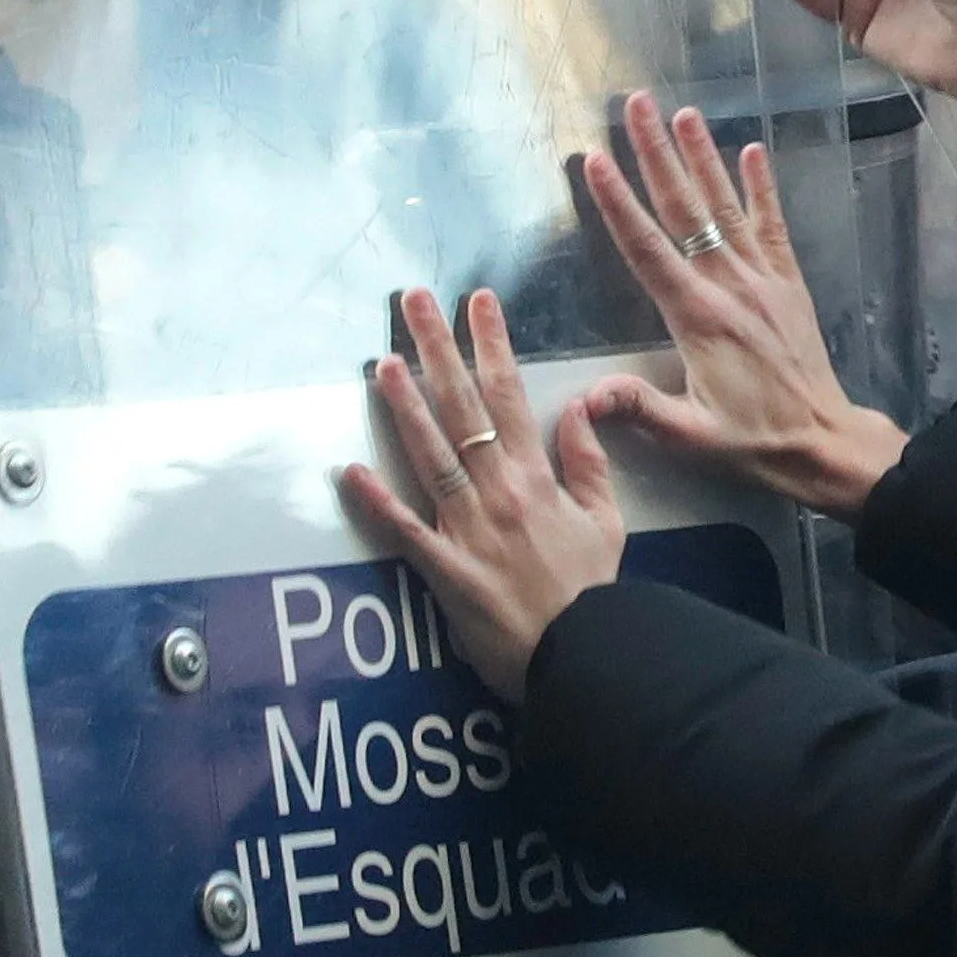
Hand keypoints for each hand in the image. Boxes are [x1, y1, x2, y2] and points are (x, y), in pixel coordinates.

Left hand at [334, 288, 625, 698]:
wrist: (587, 656)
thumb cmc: (593, 591)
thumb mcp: (607, 521)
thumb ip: (589, 463)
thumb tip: (575, 409)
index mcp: (538, 477)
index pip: (510, 395)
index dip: (491, 344)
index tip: (477, 301)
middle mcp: (500, 492)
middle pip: (463, 409)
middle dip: (438, 350)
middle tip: (412, 300)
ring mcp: (470, 529)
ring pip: (432, 455)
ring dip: (404, 407)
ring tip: (380, 361)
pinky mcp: (446, 570)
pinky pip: (406, 531)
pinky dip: (377, 502)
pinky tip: (349, 470)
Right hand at [573, 94, 907, 517]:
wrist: (824, 443)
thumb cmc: (752, 442)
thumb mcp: (691, 435)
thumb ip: (640, 410)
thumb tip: (587, 398)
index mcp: (698, 318)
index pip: (647, 249)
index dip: (617, 203)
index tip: (595, 160)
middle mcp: (729, 286)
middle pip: (683, 208)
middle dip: (655, 154)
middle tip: (635, 106)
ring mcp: (762, 279)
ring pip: (724, 206)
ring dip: (701, 156)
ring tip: (681, 112)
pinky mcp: (787, 283)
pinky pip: (772, 225)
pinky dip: (760, 187)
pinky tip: (749, 151)